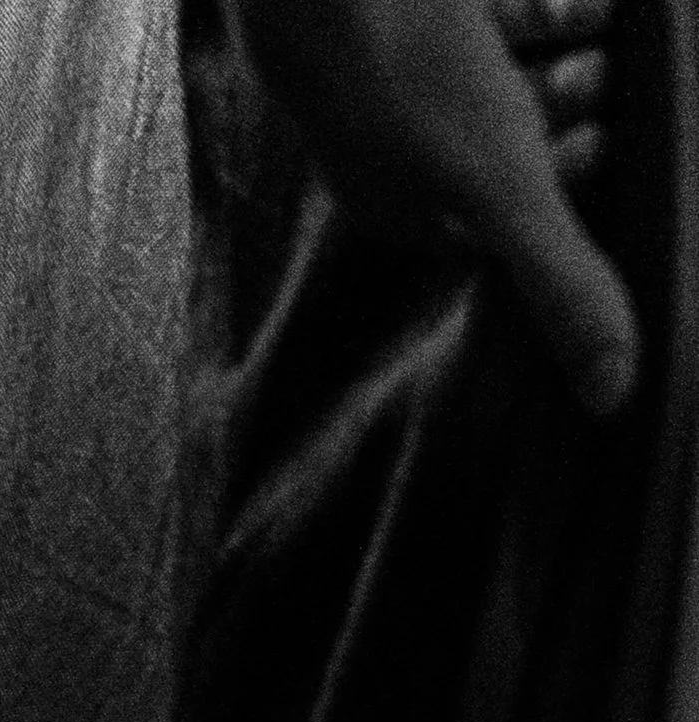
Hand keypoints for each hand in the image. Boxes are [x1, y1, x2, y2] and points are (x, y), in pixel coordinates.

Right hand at [236, 0, 638, 414]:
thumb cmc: (411, 75)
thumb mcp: (504, 189)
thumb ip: (559, 284)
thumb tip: (611, 399)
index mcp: (401, 208)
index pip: (498, 217)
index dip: (558, 185)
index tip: (603, 140)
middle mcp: (394, 145)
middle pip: (503, 139)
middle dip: (563, 108)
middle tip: (598, 77)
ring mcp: (395, 68)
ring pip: (499, 67)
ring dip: (559, 44)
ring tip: (591, 18)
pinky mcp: (402, 1)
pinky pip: (480, 10)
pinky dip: (532, 1)